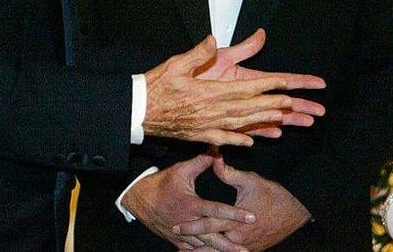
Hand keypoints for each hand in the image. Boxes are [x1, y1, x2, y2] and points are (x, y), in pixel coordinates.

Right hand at [121, 154, 253, 250]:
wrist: (140, 199)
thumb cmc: (162, 183)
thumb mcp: (182, 170)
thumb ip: (202, 161)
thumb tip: (217, 150)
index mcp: (191, 205)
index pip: (217, 210)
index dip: (235, 214)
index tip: (251, 217)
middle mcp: (188, 223)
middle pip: (212, 237)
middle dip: (229, 245)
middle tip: (246, 250)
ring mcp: (181, 234)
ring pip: (203, 247)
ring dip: (219, 251)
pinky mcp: (177, 240)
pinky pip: (193, 250)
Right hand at [143, 33, 323, 146]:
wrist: (137, 111)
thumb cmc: (156, 86)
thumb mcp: (176, 64)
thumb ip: (198, 53)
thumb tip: (213, 39)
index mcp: (207, 92)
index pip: (243, 88)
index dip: (265, 86)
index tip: (282, 83)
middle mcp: (210, 111)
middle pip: (247, 108)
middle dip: (270, 105)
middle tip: (289, 103)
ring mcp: (205, 125)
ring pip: (240, 124)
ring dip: (261, 121)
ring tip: (280, 119)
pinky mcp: (198, 135)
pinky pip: (223, 139)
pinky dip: (238, 140)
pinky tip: (251, 141)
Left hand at [173, 155, 310, 250]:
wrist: (296, 215)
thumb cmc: (274, 196)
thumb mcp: (252, 181)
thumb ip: (230, 173)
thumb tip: (215, 158)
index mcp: (236, 222)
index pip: (209, 224)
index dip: (191, 225)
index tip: (176, 225)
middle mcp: (238, 238)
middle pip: (210, 243)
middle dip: (191, 243)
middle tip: (175, 240)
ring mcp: (245, 246)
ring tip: (184, 251)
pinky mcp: (251, 249)